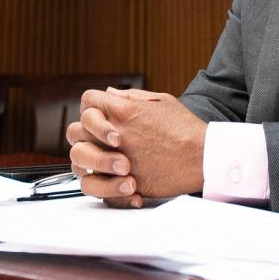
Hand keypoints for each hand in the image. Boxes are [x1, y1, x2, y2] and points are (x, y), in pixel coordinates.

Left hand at [65, 88, 206, 206]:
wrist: (202, 157)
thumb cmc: (185, 128)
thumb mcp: (161, 101)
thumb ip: (131, 97)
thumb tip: (109, 94)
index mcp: (125, 110)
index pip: (88, 100)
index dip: (91, 106)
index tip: (100, 114)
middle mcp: (116, 133)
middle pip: (76, 129)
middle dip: (83, 133)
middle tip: (96, 139)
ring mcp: (117, 159)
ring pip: (78, 159)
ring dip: (86, 160)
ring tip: (100, 161)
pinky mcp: (123, 182)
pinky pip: (95, 184)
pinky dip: (98, 184)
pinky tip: (112, 180)